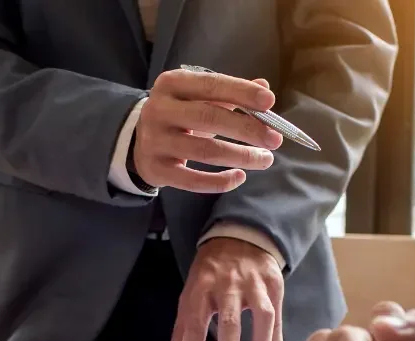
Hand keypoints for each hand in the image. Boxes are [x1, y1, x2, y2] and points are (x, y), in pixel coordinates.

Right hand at [134, 69, 283, 192]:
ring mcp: (155, 141)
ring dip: (241, 156)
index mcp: (171, 84)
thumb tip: (264, 85)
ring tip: (265, 159)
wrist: (139, 141)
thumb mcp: (197, 97)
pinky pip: (192, 180)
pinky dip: (220, 182)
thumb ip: (229, 93)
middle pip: (209, 118)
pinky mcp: (156, 169)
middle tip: (275, 139)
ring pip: (205, 151)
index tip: (270, 102)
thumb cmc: (179, 115)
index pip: (211, 85)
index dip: (241, 92)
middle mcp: (159, 110)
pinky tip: (239, 177)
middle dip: (247, 129)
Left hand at [161, 237, 287, 340]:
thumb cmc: (212, 270)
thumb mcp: (192, 292)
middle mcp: (228, 285)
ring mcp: (254, 284)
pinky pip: (278, 317)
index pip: (193, 323)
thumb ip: (182, 328)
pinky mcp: (273, 284)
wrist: (240, 235)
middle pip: (229, 322)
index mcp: (201, 288)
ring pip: (261, 317)